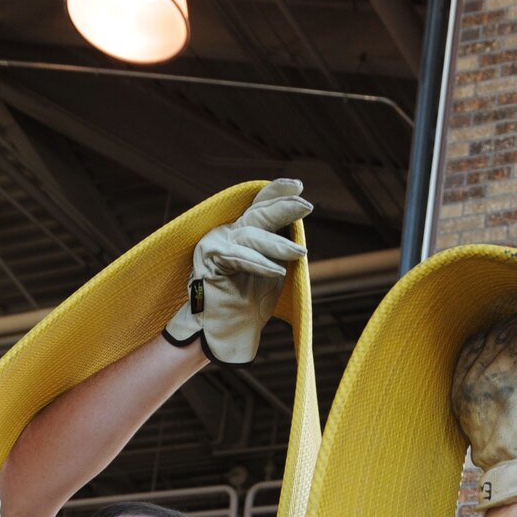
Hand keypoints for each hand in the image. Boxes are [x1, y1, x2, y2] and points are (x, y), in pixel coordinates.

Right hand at [165, 178, 311, 364]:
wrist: (229, 331)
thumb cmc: (251, 303)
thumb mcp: (273, 271)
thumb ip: (279, 249)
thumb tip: (299, 231)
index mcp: (244, 232)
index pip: (260, 204)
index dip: (278, 192)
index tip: (299, 186)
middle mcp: (229, 232)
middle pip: (258, 214)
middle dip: (283, 208)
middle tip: (306, 206)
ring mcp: (216, 243)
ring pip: (251, 236)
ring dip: (277, 246)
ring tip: (300, 255)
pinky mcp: (209, 260)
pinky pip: (238, 257)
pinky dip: (258, 264)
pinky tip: (276, 270)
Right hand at [451, 298, 516, 511]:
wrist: (515, 472)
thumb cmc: (509, 453)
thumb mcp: (491, 419)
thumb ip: (501, 392)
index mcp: (462, 386)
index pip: (477, 344)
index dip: (496, 327)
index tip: (511, 317)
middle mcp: (476, 375)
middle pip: (499, 333)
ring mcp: (499, 371)